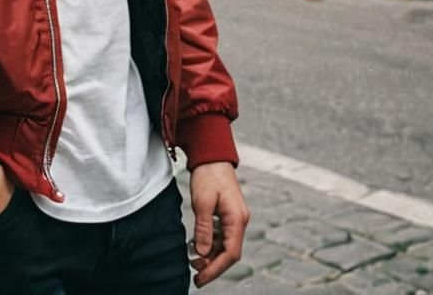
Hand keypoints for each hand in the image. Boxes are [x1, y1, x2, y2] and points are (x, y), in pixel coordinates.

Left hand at [188, 162, 248, 286]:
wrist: (212, 154)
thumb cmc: (208, 175)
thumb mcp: (202, 201)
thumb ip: (203, 228)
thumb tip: (201, 253)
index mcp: (237, 219)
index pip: (231, 254)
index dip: (215, 269)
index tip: (200, 278)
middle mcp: (240, 221)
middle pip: (229, 252)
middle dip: (212, 264)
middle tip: (194, 272)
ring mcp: (235, 217)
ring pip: (225, 245)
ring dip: (210, 254)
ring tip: (193, 260)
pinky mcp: (228, 214)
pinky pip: (222, 235)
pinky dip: (210, 242)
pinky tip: (197, 244)